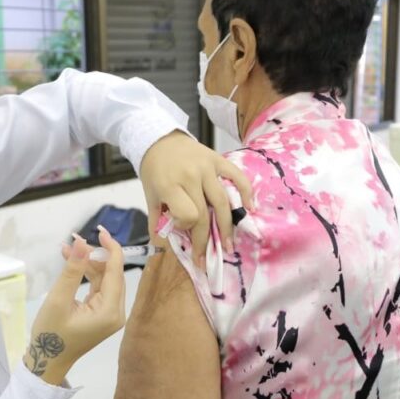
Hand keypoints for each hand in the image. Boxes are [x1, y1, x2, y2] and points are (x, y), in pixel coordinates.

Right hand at [24, 227, 125, 384]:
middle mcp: (116, 312)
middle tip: (75, 242)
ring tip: (67, 250)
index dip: (110, 249)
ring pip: (104, 280)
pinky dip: (87, 276)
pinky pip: (98, 289)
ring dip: (88, 264)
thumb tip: (82, 243)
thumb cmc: (51, 335)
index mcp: (110, 311)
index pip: (116, 272)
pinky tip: (71, 263)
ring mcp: (110, 314)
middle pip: (112, 275)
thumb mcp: (58, 299)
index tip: (100, 230)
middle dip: (95, 255)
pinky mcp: (102, 314)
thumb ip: (72, 270)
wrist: (46, 362)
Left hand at [139, 131, 254, 265]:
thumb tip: (165, 245)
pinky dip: (246, 193)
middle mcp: (190, 176)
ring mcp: (206, 167)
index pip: (187, 215)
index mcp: (170, 185)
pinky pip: (237, 177)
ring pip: (222, 202)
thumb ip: (157, 220)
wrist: (157, 138)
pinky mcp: (217, 159)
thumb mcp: (150, 196)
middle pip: (205, 214)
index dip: (185, 227)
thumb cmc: (153, 170)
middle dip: (206, 240)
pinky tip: (249, 209)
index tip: (180, 227)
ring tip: (229, 246)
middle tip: (207, 259)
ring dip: (227, 227)